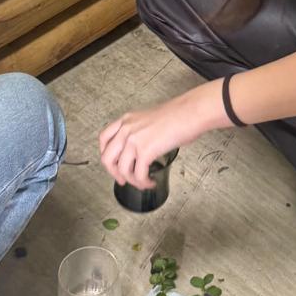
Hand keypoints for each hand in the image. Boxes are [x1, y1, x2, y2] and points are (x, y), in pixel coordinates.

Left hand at [97, 89, 215, 188]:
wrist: (190, 112)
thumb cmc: (178, 114)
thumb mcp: (150, 118)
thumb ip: (139, 131)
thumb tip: (140, 150)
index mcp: (126, 119)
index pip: (104, 139)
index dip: (106, 155)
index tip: (113, 164)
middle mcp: (126, 129)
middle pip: (107, 157)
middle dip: (114, 173)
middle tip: (123, 180)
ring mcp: (134, 140)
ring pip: (123, 170)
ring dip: (132, 181)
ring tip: (143, 183)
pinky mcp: (145, 151)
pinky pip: (138, 175)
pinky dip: (144, 183)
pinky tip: (151, 182)